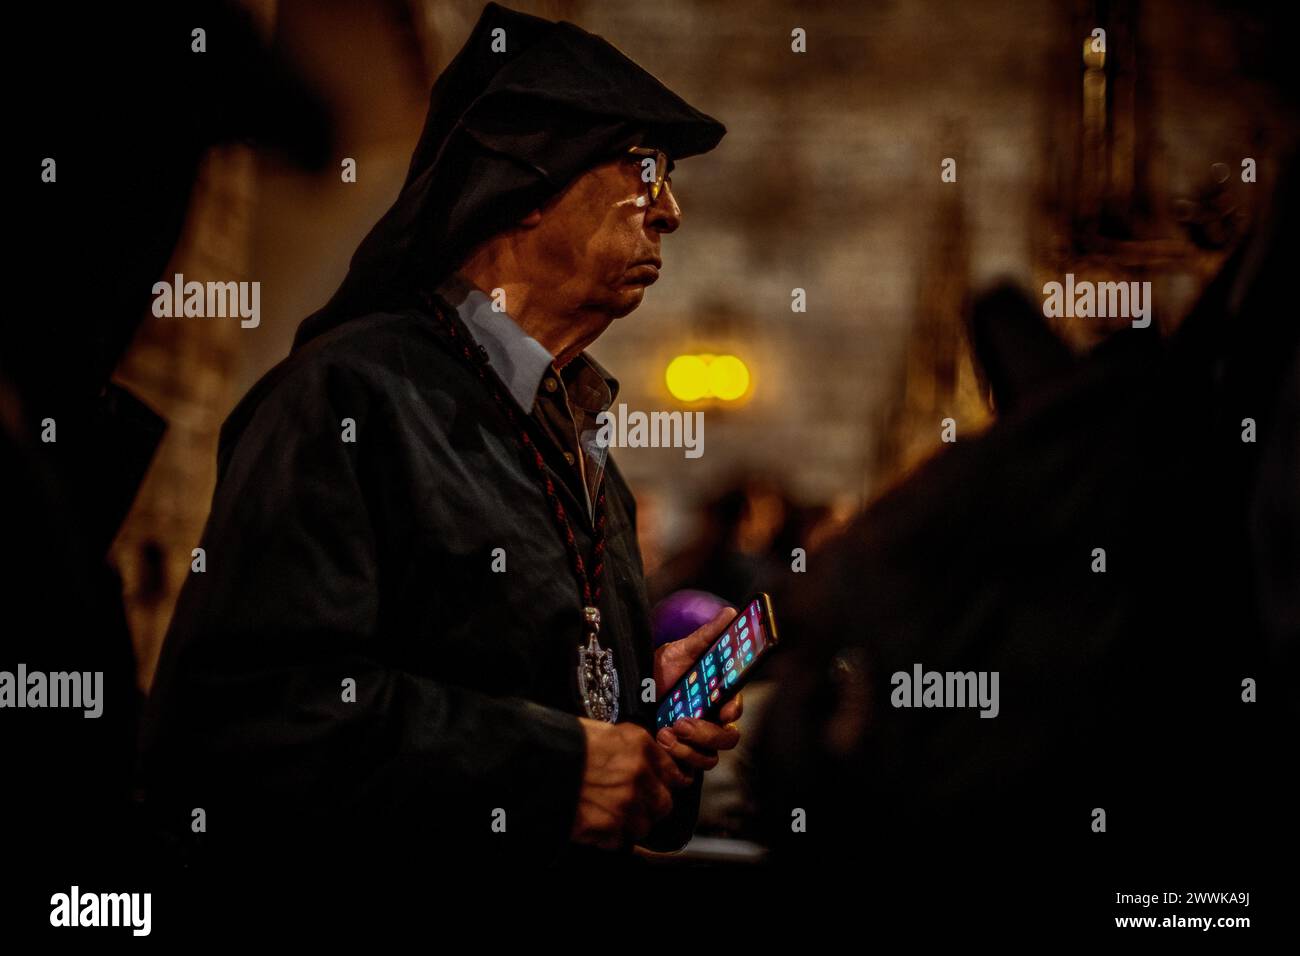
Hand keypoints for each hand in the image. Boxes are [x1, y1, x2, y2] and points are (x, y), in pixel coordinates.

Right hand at [571, 718, 691, 849]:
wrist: (535, 763)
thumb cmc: (563, 743)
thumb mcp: (604, 731)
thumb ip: (631, 747)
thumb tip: (644, 758)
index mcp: (639, 747)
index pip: (673, 772)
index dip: (667, 781)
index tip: (661, 785)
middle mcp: (638, 776)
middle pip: (664, 803)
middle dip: (651, 805)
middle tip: (634, 802)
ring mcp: (625, 805)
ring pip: (644, 826)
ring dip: (630, 823)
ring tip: (611, 813)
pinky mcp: (608, 829)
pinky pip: (621, 841)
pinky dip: (611, 836)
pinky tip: (597, 822)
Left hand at [652, 607, 744, 777]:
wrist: (631, 693)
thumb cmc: (660, 671)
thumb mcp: (679, 651)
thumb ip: (705, 636)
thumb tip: (729, 613)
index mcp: (716, 698)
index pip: (735, 710)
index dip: (733, 712)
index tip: (722, 709)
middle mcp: (710, 723)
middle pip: (727, 739)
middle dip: (706, 734)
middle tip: (681, 722)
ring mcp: (696, 743)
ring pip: (709, 758)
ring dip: (687, 749)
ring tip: (663, 733)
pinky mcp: (680, 758)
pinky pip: (689, 771)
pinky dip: (676, 759)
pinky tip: (659, 741)